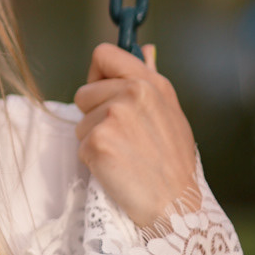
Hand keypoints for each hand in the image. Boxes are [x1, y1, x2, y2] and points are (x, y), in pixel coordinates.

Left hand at [73, 43, 201, 229]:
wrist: (175, 205)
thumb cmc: (173, 162)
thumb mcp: (171, 113)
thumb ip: (150, 80)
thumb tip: (146, 49)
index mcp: (151, 82)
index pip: (104, 54)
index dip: (98, 75)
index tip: (105, 94)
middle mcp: (133, 92)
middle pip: (84, 92)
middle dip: (94, 115)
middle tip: (123, 138)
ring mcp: (113, 115)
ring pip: (80, 122)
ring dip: (94, 139)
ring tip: (124, 155)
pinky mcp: (97, 141)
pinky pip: (81, 145)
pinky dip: (93, 160)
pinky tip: (117, 169)